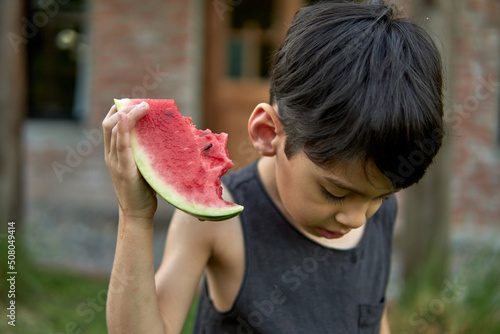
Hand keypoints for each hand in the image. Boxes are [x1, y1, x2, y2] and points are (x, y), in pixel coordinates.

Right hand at [102, 102, 157, 219]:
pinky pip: (121, 145)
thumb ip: (145, 152)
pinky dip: (122, 129)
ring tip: (143, 106)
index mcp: (114, 154)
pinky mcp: (123, 169)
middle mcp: (111, 156)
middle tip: (141, 102)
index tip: (133, 101)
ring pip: (113, 131)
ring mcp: (115, 162)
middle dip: (123, 108)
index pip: (110, 126)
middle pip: (109, 124)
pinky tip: (126, 117)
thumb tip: (163, 136)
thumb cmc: (144, 190)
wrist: (137, 213)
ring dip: (128, 114)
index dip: (119, 110)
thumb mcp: (143, 166)